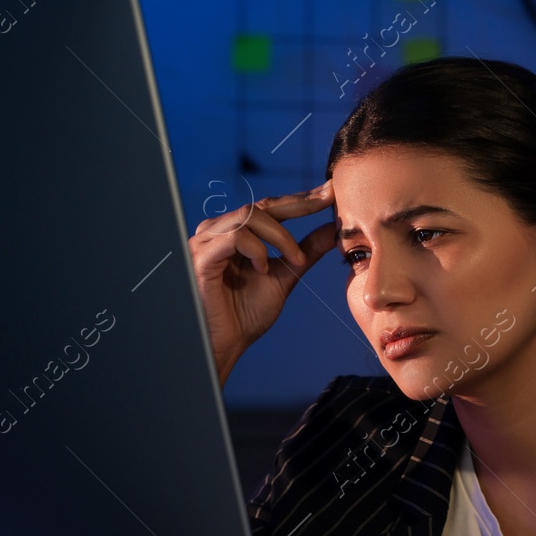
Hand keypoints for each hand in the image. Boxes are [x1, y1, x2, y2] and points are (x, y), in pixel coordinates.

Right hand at [187, 181, 340, 382]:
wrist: (226, 344)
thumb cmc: (246, 314)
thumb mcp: (285, 276)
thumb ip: (306, 252)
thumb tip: (334, 229)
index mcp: (237, 234)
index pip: (271, 207)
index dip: (301, 199)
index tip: (331, 192)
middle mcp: (219, 230)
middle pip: (262, 205)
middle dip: (299, 204)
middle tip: (328, 201)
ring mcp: (208, 240)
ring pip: (250, 216)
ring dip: (281, 238)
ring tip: (295, 262)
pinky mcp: (201, 255)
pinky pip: (235, 237)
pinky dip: (257, 250)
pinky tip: (263, 269)